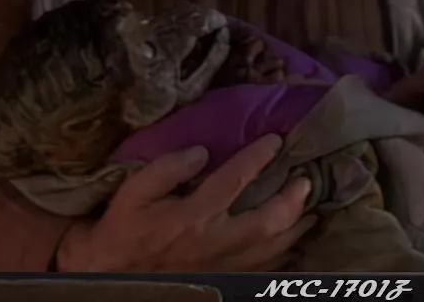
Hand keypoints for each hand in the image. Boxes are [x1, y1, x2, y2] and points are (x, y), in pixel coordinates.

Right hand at [55, 134, 316, 271]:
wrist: (110, 276)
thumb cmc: (123, 230)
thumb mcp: (134, 191)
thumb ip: (167, 168)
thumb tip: (202, 152)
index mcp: (192, 216)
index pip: (235, 180)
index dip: (258, 157)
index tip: (276, 140)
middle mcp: (214, 242)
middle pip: (267, 222)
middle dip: (292, 201)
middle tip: (306, 181)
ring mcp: (223, 267)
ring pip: (272, 250)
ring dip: (296, 228)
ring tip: (312, 209)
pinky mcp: (225, 282)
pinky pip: (265, 270)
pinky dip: (284, 255)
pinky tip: (294, 242)